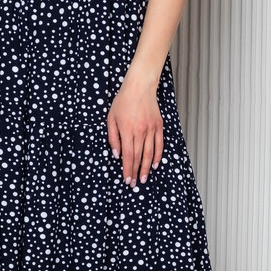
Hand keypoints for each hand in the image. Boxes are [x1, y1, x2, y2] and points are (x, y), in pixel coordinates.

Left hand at [107, 70, 163, 187]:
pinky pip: (159, 144)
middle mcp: (140, 131)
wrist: (140, 86)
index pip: (128, 155)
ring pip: (149, 153)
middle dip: (135, 171)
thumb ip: (113, 137)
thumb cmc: (123, 101)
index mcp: (127, 130)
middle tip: (134, 183)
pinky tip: (154, 165)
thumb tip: (117, 154)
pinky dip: (157, 156)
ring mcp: (151, 129)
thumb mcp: (111, 118)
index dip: (127, 169)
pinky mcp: (158, 126)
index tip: (126, 179)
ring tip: (144, 178)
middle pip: (138, 156)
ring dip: (146, 167)